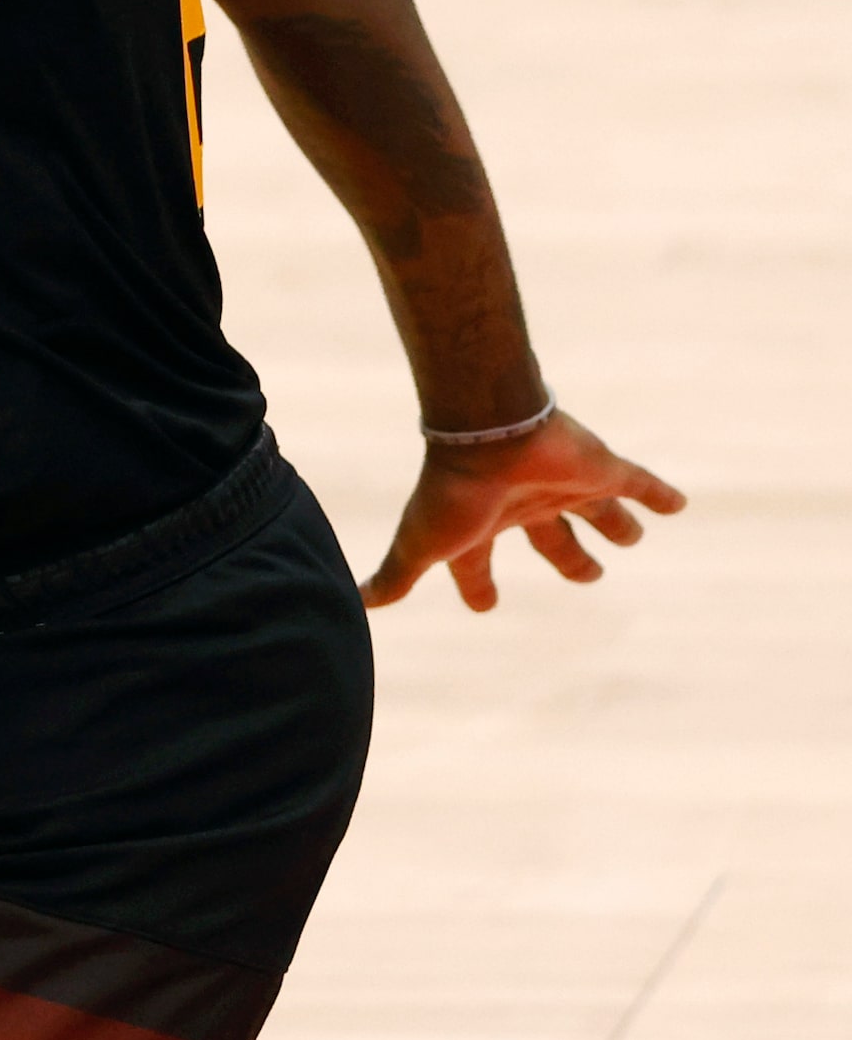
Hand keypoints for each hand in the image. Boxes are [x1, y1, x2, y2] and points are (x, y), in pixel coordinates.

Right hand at [360, 409, 686, 610]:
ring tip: (633, 536)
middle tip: (590, 577)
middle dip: (570, 561)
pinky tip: (679, 505)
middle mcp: (525, 505)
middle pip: (552, 540)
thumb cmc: (451, 492)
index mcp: (483, 526)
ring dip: (616, 524)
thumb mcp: (423, 545)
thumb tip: (360, 606)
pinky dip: (659, 495)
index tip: (486, 604)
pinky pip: (638, 482)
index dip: (480, 588)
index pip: (478, 565)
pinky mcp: (599, 468)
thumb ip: (398, 575)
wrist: (487, 433)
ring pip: (596, 510)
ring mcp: (564, 485)